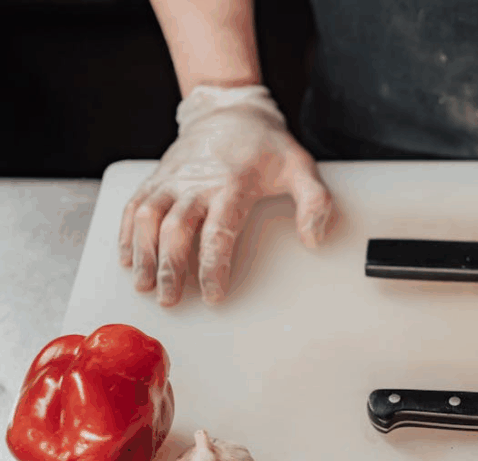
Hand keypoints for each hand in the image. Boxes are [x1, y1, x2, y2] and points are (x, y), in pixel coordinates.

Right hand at [120, 85, 337, 305]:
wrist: (230, 108)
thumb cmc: (267, 145)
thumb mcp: (302, 168)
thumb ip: (315, 203)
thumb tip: (313, 240)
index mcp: (232, 185)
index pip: (219, 232)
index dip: (213, 267)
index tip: (213, 295)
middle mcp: (197, 183)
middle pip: (176, 229)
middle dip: (170, 267)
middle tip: (169, 299)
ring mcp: (173, 178)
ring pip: (147, 217)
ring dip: (142, 253)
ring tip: (143, 285)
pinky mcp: (158, 176)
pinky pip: (134, 204)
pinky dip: (126, 231)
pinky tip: (128, 257)